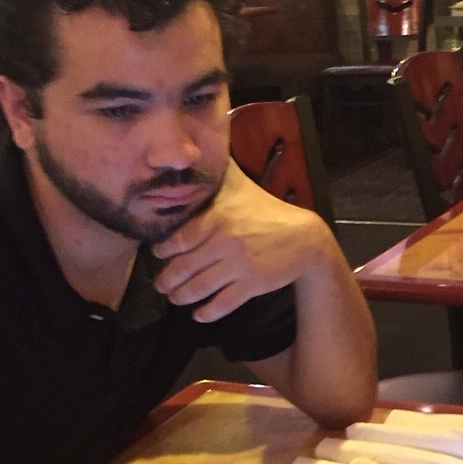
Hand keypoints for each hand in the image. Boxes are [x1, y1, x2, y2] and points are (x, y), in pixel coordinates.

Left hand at [151, 161, 332, 322]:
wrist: (304, 238)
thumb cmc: (266, 210)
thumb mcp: (240, 186)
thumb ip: (216, 171)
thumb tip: (194, 149)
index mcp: (218, 217)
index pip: (179, 238)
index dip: (162, 251)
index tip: (157, 255)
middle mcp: (226, 241)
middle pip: (183, 267)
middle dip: (167, 280)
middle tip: (161, 285)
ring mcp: (240, 264)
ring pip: (199, 288)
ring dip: (181, 297)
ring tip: (175, 298)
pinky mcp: (253, 284)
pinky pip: (223, 303)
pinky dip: (206, 312)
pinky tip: (199, 314)